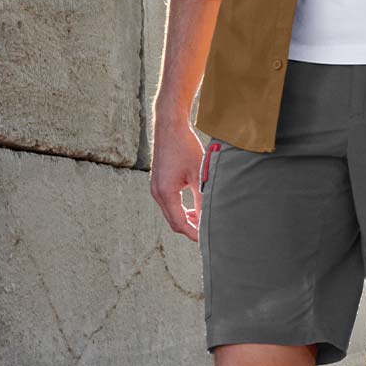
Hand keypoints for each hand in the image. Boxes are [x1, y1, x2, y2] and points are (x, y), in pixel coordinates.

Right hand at [150, 123, 208, 240]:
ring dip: (187, 220)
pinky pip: (169, 204)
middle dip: (191, 229)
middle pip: (174, 222)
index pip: (180, 223)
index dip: (194, 233)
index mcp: (165, 193)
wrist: (170, 127)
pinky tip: (194, 208)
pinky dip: (181, 210)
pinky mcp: (159, 184)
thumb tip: (209, 217)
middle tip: (208, 233)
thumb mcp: (199, 174)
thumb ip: (202, 198)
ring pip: (171, 214)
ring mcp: (156, 189)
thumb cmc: (185, 147)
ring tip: (203, 221)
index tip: (208, 238)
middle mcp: (157, 193)